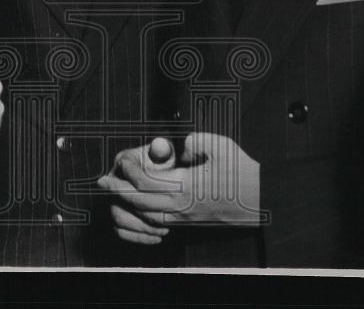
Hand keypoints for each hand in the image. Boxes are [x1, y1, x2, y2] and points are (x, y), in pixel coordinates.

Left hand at [98, 133, 260, 241]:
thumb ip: (195, 141)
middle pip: (140, 201)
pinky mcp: (190, 221)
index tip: (122, 160)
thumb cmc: (243, 172)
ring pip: (147, 216)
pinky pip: (159, 223)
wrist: (262, 199)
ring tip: (115, 194)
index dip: (130, 170)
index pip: (147, 180)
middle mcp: (182, 205)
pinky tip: (138, 208)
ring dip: (128, 205)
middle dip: (119, 191)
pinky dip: (143, 216)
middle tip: (102, 182)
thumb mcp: (221, 146)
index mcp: (187, 186)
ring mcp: (185, 216)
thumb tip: (178, 147)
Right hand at [107, 138, 174, 244]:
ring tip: (163, 229)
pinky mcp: (117, 213)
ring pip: (118, 218)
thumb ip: (162, 150)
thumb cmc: (163, 161)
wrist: (160, 171)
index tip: (165, 193)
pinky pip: (121, 231)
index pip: (126, 173)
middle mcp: (114, 180)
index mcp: (123, 161)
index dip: (142, 184)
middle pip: (119, 199)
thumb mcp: (165, 153)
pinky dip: (138, 237)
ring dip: (141, 227)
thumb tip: (161, 146)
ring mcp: (113, 198)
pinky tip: (157, 237)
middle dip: (141, 211)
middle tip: (164, 219)